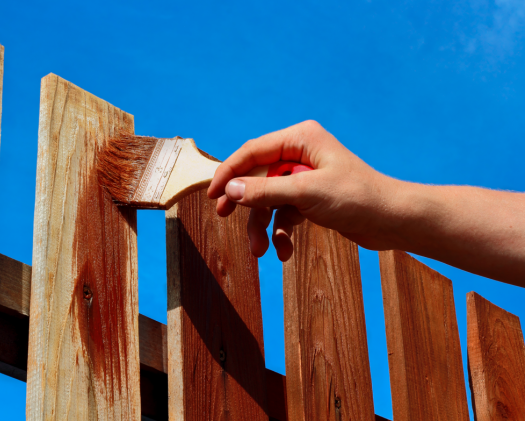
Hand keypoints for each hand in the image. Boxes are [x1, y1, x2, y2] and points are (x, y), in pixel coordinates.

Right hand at [207, 120, 399, 260]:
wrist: (393, 221)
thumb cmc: (357, 198)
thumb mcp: (306, 192)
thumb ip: (265, 190)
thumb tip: (230, 188)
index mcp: (300, 139)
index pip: (252, 152)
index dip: (229, 172)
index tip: (212, 195)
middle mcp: (300, 155)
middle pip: (258, 176)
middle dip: (245, 202)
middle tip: (225, 216)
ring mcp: (305, 178)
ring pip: (270, 199)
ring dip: (262, 225)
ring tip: (260, 251)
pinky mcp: (311, 199)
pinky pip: (285, 213)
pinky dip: (282, 232)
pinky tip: (284, 251)